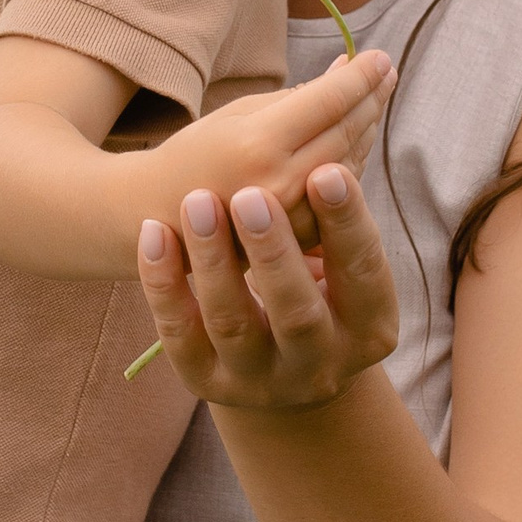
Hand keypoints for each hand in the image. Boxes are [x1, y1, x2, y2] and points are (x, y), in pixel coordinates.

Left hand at [137, 162, 400, 412]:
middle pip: (297, 311)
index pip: (363, 274)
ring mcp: (258, 379)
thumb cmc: (316, 289)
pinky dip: (162, 283)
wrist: (279, 371)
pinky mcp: (202, 380)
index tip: (327, 170)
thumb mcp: (340, 268)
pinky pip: (178, 333)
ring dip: (213, 259)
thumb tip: (339, 141)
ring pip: (232, 322)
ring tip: (197, 201)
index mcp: (368, 329)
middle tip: (252, 193)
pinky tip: (153, 232)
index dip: (347, 223)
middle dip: (274, 251)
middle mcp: (318, 364)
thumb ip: (335, 222)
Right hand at [138, 51, 395, 250]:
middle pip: (347, 131)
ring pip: (351, 160)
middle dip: (372, 97)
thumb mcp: (236, 113)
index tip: (380, 55)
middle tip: (385, 71)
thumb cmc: (196, 154)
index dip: (360, 76)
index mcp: (259, 144)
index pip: (329, 101)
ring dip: (366, 125)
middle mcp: (282, 182)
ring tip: (374, 96)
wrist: (161, 217)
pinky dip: (351, 157)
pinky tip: (355, 134)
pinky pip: (340, 189)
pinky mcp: (302, 237)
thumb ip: (296, 96)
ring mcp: (295, 216)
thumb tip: (346, 70)